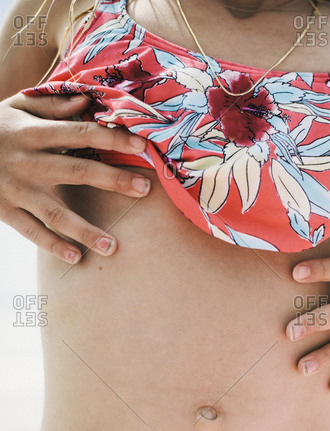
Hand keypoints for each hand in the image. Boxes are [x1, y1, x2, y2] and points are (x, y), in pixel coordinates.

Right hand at [0, 92, 150, 263]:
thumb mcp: (16, 108)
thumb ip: (52, 106)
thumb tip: (87, 101)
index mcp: (33, 133)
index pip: (81, 133)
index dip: (112, 137)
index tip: (142, 144)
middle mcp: (27, 162)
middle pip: (77, 171)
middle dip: (113, 180)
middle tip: (144, 188)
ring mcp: (16, 190)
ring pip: (55, 213)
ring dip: (85, 231)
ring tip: (112, 247)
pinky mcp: (4, 211)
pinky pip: (31, 232)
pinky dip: (52, 246)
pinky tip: (75, 258)